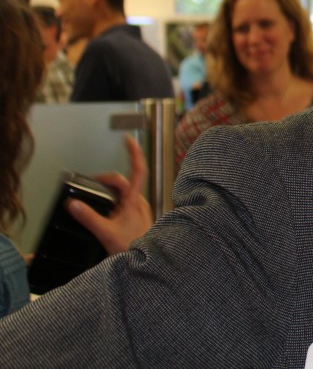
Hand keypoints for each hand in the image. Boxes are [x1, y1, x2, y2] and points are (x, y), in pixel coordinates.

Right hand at [66, 135, 154, 254]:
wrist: (149, 261)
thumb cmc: (133, 248)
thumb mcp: (106, 233)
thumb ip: (88, 217)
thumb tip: (74, 205)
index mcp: (134, 201)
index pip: (138, 170)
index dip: (134, 153)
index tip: (128, 140)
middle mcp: (141, 202)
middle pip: (125, 181)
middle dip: (108, 178)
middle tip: (94, 181)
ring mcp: (141, 210)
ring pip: (127, 192)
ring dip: (113, 190)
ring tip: (99, 193)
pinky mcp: (140, 218)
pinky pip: (128, 202)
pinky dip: (117, 200)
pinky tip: (110, 209)